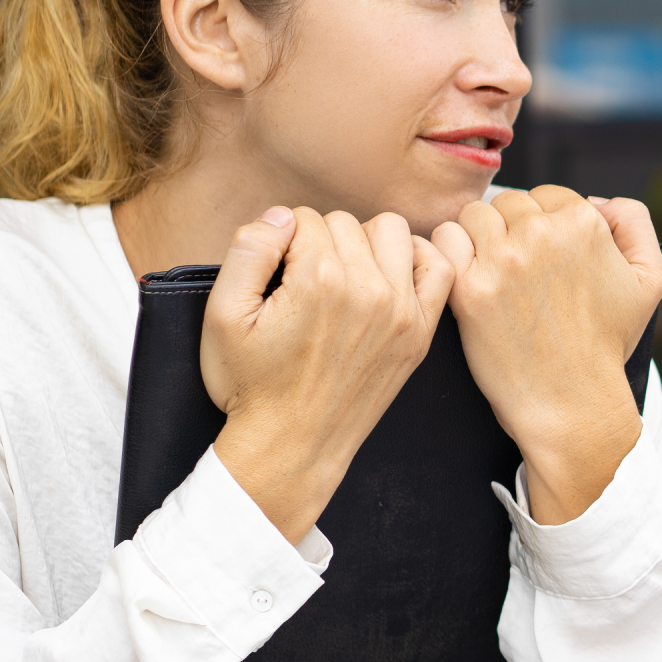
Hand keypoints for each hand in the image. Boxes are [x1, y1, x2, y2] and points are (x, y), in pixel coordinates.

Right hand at [201, 207, 454, 541]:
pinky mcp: (420, 332)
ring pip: (391, 231)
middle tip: (302, 283)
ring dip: (365, 243)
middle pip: (345, 222)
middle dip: (319, 242)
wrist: (293, 446)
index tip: (276, 274)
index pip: (303, 218)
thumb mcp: (223, 315)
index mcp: (319, 280)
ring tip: (342, 275)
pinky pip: (439, 268)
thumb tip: (283, 215)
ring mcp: (401, 311)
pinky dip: (418, 259)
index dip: (281, 241)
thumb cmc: (252, 385)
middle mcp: (368, 290)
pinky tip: (389, 275)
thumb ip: (249, 250)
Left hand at [430, 187, 661, 523]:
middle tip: (517, 271)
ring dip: (478, 239)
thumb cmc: (609, 344)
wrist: (572, 402)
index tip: (544, 259)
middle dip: (512, 230)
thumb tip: (598, 200)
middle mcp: (544, 234)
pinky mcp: (471, 288)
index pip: (549, 196)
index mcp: (584, 224)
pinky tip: (465, 278)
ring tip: (490, 273)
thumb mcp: (650, 280)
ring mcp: (504, 260)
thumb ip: (636, 223)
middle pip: (510, 203)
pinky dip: (449, 254)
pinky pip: (444, 242)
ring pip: (474, 217)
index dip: (545, 225)